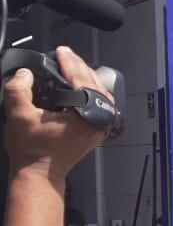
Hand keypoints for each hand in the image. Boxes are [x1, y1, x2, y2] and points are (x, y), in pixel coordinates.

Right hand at [3, 46, 112, 182]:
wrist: (39, 174)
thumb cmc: (32, 151)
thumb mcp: (18, 115)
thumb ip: (18, 89)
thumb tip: (25, 73)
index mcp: (86, 115)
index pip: (81, 79)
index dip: (69, 62)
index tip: (60, 51)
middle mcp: (99, 120)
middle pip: (93, 83)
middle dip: (78, 66)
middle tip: (65, 55)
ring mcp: (101, 126)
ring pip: (98, 93)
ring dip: (84, 78)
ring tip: (70, 66)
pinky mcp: (97, 130)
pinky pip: (97, 104)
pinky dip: (87, 91)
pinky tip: (76, 85)